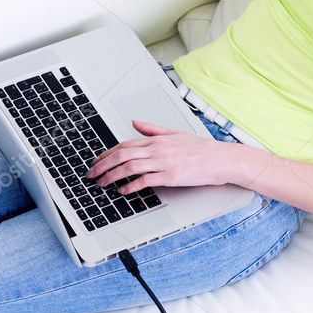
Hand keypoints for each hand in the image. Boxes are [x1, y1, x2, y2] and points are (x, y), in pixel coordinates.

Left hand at [84, 119, 235, 193]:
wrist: (220, 159)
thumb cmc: (200, 149)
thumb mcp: (174, 134)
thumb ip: (152, 129)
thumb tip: (135, 122)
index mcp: (157, 140)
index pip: (124, 144)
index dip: (107, 153)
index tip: (96, 162)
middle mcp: (157, 149)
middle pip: (122, 154)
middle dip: (103, 165)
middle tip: (91, 174)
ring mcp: (163, 163)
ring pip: (129, 166)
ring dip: (111, 176)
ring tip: (101, 183)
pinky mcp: (170, 177)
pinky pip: (145, 181)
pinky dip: (131, 185)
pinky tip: (122, 190)